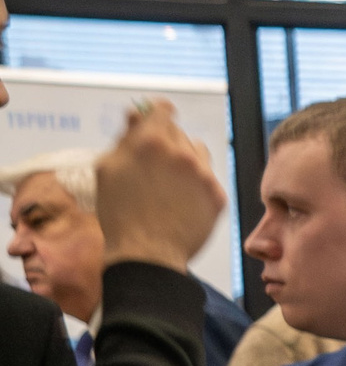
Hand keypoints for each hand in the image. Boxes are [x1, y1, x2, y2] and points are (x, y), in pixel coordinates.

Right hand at [97, 101, 226, 271]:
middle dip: (166, 142)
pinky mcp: (218, 196)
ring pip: (198, 152)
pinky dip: (196, 185)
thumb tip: (137, 113)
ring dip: (185, 160)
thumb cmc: (119, 213)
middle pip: (178, 133)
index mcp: (151, 142)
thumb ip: (125, 137)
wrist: (147, 255)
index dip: (157, 114)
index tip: (155, 120)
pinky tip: (181, 201)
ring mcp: (204, 175)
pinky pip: (208, 179)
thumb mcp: (108, 169)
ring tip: (168, 183)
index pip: (163, 110)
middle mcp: (182, 153)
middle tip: (153, 166)